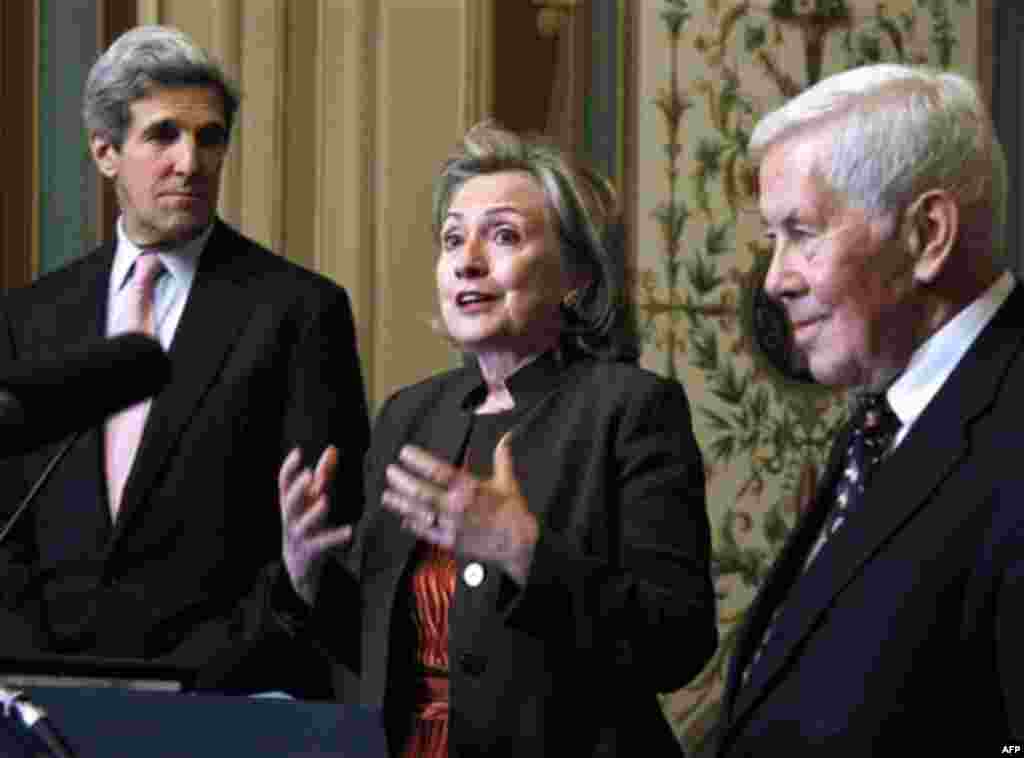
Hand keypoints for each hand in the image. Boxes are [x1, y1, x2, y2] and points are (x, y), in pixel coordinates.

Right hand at [279, 445, 351, 604]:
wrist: (298, 564)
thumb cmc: (308, 523)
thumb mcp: (313, 499)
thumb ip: (324, 474)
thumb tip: (332, 448)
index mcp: (291, 503)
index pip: (284, 483)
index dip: (289, 468)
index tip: (298, 452)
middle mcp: (292, 517)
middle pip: (290, 502)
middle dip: (298, 489)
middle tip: (308, 475)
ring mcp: (300, 535)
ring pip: (303, 523)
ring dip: (313, 512)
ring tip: (325, 501)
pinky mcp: (312, 550)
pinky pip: (323, 543)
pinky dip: (335, 537)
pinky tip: (349, 531)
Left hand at [381, 435, 538, 584]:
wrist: (518, 543)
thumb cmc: (512, 512)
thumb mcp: (507, 481)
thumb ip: (502, 457)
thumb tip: (506, 437)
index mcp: (471, 488)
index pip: (439, 471)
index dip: (419, 461)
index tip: (405, 452)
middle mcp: (458, 507)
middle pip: (423, 492)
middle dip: (403, 481)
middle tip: (391, 471)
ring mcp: (452, 526)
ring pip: (420, 513)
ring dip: (401, 503)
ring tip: (388, 495)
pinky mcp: (451, 541)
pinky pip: (427, 533)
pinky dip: (414, 525)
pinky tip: (404, 518)